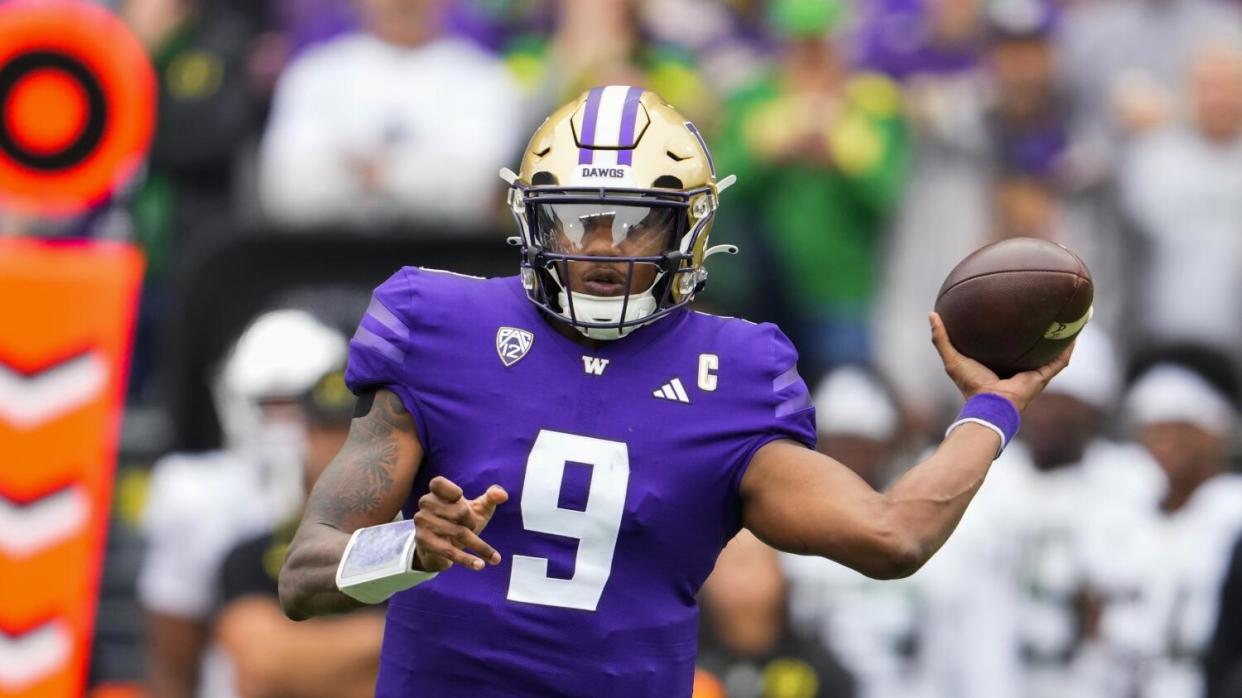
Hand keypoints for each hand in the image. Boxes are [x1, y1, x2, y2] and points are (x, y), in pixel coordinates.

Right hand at [413, 476, 507, 572]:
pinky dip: (467, 560)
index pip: (438, 483)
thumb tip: (503, 495)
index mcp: (437, 492)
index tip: (461, 497)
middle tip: (472, 527)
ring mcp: (423, 523)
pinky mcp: (425, 542)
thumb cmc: (460, 522)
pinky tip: (480, 565)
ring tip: (491, 555)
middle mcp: (426, 505)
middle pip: (459, 511)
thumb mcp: (477, 509)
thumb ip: (490, 498)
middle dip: (472, 522)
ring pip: (458, 533)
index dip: (452, 491)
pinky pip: (450, 551)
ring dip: (478, 544)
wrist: (439, 549)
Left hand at [929, 312, 1073, 411]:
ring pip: (1051, 352)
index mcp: (999, 363)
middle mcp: (1018, 367)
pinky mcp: (1041, 377)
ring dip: (1061, 338)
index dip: (1012, 330)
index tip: (1015, 312)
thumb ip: (941, 338)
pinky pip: (1059, 361)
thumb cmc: (970, 385)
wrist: (988, 405)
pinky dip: (1068, 348)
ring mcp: (1032, 374)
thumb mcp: (952, 357)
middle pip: (1032, 346)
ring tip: (1069, 319)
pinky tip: (1075, 333)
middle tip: (1046, 310)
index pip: (1008, 344)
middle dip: (1040, 331)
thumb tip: (931, 315)